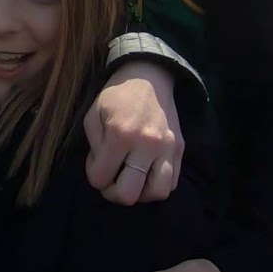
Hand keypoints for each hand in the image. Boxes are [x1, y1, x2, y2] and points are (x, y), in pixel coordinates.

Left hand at [84, 60, 182, 204]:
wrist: (149, 77)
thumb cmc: (116, 96)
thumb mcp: (92, 115)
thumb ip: (94, 147)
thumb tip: (102, 170)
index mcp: (120, 135)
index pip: (101, 179)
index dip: (94, 176)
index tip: (96, 163)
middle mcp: (146, 145)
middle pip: (129, 194)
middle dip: (114, 194)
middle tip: (111, 181)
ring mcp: (167, 149)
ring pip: (157, 193)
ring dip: (140, 194)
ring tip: (131, 181)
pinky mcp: (180, 149)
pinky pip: (173, 183)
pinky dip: (157, 186)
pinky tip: (146, 175)